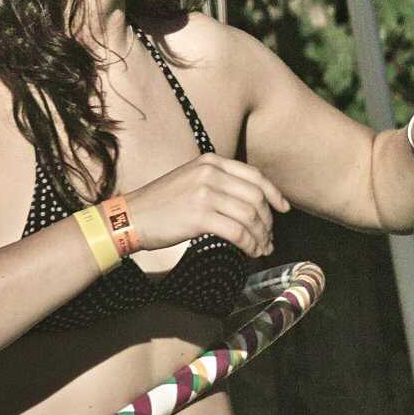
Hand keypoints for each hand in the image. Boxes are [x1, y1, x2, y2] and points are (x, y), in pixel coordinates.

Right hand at [119, 153, 290, 257]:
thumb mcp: (191, 181)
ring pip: (250, 216)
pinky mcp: (201, 215)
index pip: (255, 176)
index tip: (283, 209)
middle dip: (268, 221)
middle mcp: (211, 173)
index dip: (274, 194)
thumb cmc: (161, 205)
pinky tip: (250, 252)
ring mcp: (206, 193)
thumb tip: (250, 203)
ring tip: (262, 249)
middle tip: (269, 238)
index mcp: (211, 161)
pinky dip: (250, 244)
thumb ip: (218, 183)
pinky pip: (238, 232)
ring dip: (261, 236)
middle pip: (256, 197)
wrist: (130, 217)